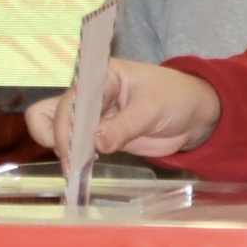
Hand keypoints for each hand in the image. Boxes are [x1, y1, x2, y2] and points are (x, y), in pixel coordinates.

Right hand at [24, 59, 222, 160]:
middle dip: (61, 140)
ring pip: (55, 129)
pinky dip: (72, 158)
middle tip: (74, 166)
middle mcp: (90, 93)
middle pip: (53, 113)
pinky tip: (81, 170)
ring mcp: (91, 116)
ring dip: (61, 149)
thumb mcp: (152, 110)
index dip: (67, 124)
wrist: (193, 115)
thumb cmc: (175, 98)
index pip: (72, 98)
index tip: (73, 150)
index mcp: (101, 76)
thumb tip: (96, 143)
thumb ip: (125, 126)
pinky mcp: (96, 136)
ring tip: (76, 169)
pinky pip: (73, 146)